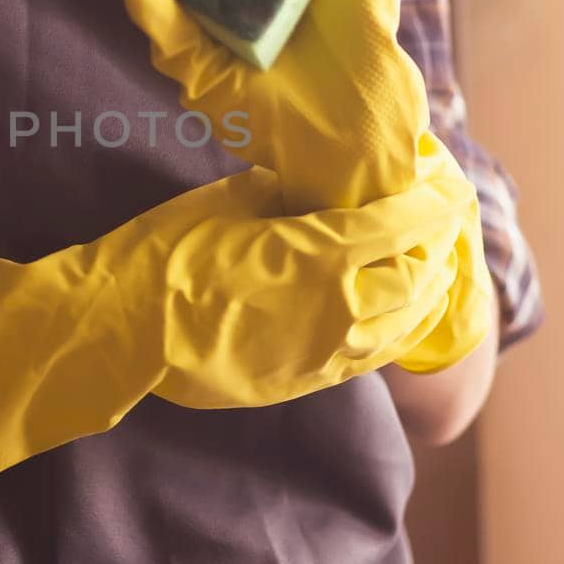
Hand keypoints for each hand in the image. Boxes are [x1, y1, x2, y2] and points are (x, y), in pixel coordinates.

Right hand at [0, 164, 474, 512]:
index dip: (436, 199)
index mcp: (326, 254)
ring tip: (423, 266)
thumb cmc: (163, 255)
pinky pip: (368, 356)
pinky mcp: (304, 383)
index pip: (409, 223)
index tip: (445, 180)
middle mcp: (342, 309)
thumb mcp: (226, 200)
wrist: (118, 333)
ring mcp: (327, 355)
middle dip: (439, 245)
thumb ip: (279, 193)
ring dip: (420, 291)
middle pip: (421, 277)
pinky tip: (386, 313)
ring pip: (403, 324)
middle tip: (441, 219)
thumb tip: (305, 183)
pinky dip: (389, 328)